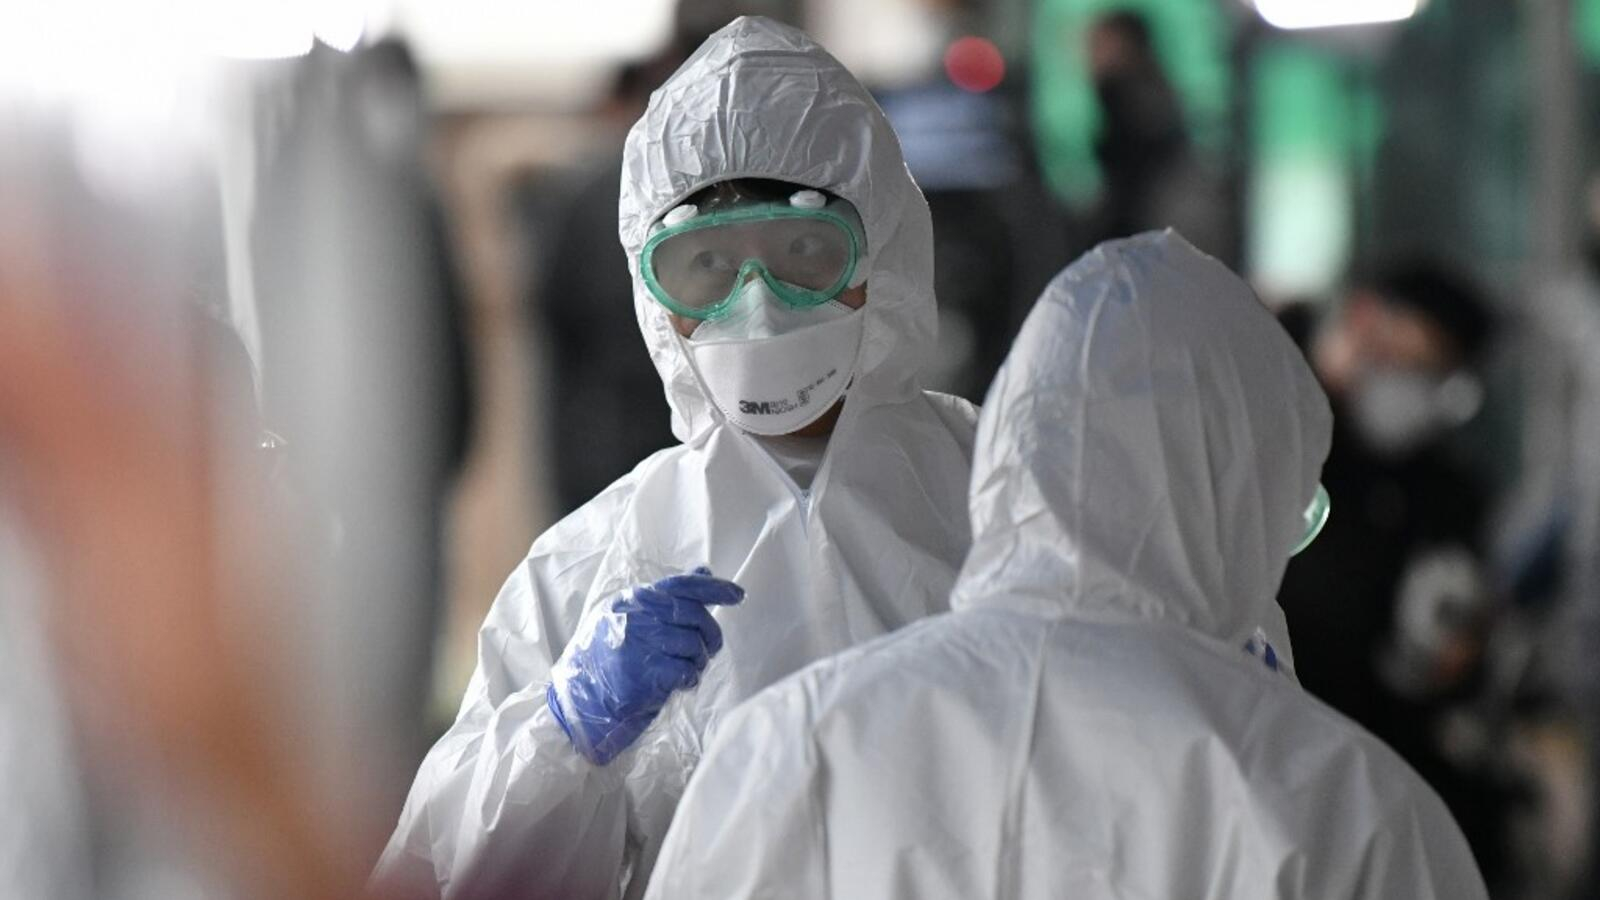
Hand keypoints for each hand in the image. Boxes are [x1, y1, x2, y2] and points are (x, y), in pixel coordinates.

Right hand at [547, 567, 743, 764]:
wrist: (578, 700)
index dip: (714, 589)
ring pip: (693, 645)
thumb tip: (704, 572)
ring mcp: (639, 645)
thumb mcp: (629, 618)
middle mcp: (636, 617)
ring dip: (698, 661)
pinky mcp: (644, 675)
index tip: (739, 595)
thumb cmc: (607, 657)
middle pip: (694, 616)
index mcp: (632, 600)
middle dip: (711, 634)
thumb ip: (666, 597)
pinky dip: (690, 678)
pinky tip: (680, 683)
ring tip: (686, 669)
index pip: (680, 585)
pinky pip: (686, 671)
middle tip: (709, 649)